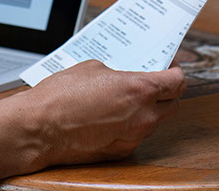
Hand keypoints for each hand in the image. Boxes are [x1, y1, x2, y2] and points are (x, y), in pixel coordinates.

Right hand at [19, 60, 184, 167]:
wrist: (40, 128)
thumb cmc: (60, 97)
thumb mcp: (91, 68)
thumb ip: (116, 72)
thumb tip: (123, 77)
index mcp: (139, 89)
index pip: (177, 82)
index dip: (176, 72)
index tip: (169, 67)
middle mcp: (143, 116)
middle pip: (173, 104)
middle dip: (165, 92)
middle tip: (151, 82)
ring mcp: (134, 136)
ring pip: (154, 120)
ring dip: (146, 109)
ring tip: (123, 98)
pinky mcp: (122, 151)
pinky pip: (136, 134)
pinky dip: (129, 125)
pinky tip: (110, 116)